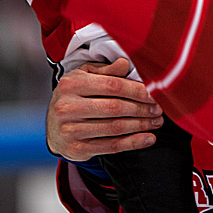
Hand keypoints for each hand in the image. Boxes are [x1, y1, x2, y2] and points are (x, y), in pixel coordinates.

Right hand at [46, 58, 163, 161]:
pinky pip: (111, 146)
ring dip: (141, 125)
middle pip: (115, 107)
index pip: (112, 85)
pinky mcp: (76, 149)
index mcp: (71, 84)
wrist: (53, 128)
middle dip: (142, 109)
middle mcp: (67, 107)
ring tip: (156, 122)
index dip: (137, 90)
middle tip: (158, 109)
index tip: (154, 93)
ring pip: (115, 128)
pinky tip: (148, 138)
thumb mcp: (85, 77)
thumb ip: (106, 71)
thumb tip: (126, 63)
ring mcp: (70, 130)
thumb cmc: (75, 97)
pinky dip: (133, 143)